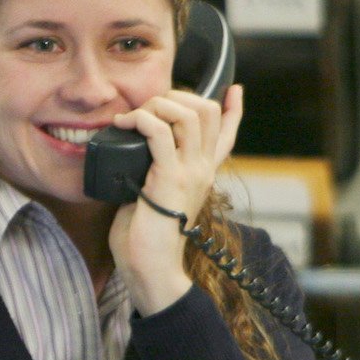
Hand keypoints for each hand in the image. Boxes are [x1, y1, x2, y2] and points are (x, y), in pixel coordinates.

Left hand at [108, 84, 242, 313]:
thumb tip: (130, 152)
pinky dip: (141, 119)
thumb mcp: (154, 196)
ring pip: (189, 114)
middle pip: (208, 111)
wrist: (151, 269)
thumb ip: (154, 173)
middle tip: (148, 109)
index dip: (233, 108)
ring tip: (134, 116)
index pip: (228, 133)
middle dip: (176, 97)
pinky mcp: (170, 179)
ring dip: (158, 105)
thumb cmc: (145, 237)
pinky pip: (159, 132)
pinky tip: (125, 124)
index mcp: (203, 173)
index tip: (234, 89)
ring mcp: (190, 172)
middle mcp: (203, 169)